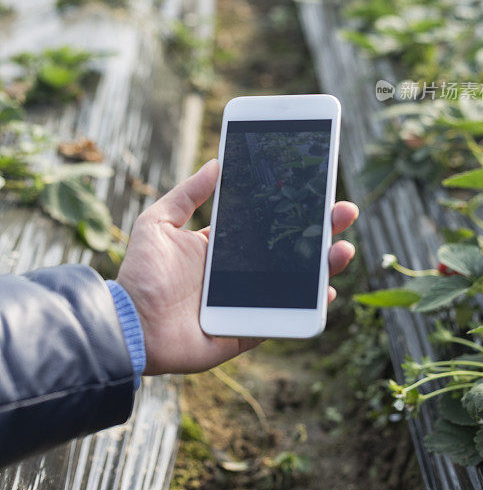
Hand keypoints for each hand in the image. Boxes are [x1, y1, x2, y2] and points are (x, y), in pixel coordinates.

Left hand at [117, 159, 357, 374]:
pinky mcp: (246, 330)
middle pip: (289, 249)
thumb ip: (187, 194)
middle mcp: (239, 273)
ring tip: (343, 248)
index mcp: (221, 248)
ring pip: (295, 282)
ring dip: (323, 266)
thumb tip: (216, 162)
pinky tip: (326, 291)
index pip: (266, 224)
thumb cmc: (139, 274)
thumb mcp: (158, 222)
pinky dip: (307, 309)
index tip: (316, 190)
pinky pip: (283, 319)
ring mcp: (246, 302)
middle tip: (344, 212)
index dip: (292, 209)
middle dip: (320, 230)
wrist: (126, 325)